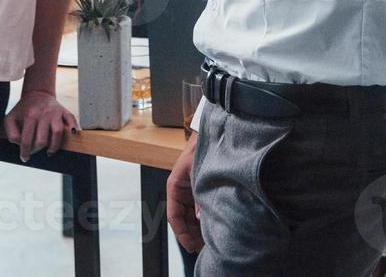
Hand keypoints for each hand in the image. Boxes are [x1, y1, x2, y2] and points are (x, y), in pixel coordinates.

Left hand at [2, 89, 79, 160]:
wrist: (37, 93)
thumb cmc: (23, 110)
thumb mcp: (10, 118)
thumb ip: (11, 133)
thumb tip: (21, 144)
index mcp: (29, 116)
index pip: (26, 140)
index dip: (25, 152)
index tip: (25, 158)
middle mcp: (43, 114)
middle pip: (42, 140)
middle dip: (37, 150)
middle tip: (35, 151)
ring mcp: (56, 112)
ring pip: (58, 133)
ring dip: (54, 146)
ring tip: (49, 151)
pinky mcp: (65, 111)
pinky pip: (72, 121)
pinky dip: (73, 129)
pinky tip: (71, 136)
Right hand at [167, 131, 202, 253]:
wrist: (210, 137)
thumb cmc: (200, 150)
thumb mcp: (198, 174)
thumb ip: (199, 197)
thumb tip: (201, 219)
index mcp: (174, 186)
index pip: (174, 216)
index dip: (181, 232)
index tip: (189, 245)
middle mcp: (180, 192)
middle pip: (182, 219)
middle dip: (190, 235)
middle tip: (200, 248)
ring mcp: (190, 192)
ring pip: (190, 217)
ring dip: (196, 229)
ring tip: (207, 242)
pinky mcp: (199, 192)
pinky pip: (198, 210)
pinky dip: (202, 221)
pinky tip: (211, 229)